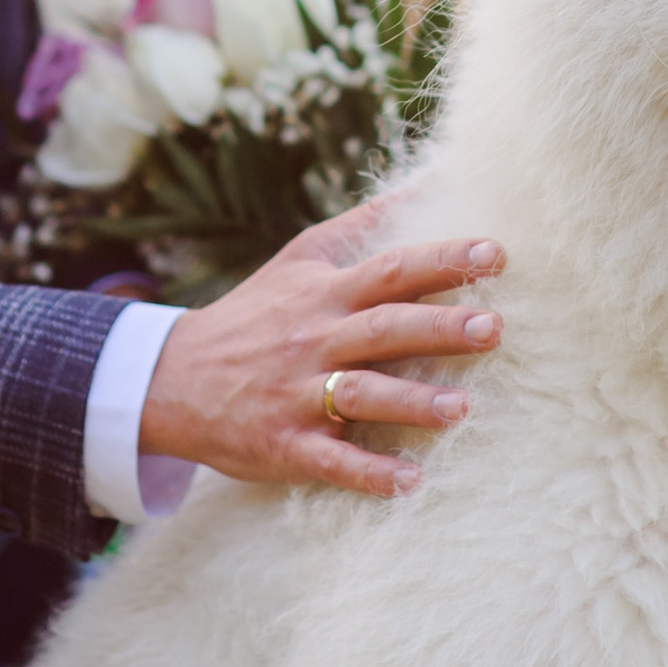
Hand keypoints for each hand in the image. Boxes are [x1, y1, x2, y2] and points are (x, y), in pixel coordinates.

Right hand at [138, 197, 502, 496]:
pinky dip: (368, 474)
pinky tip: (410, 485)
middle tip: (495, 328)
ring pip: (360, 395)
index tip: (494, 255)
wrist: (173, 378)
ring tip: (461, 408)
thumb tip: (429, 181)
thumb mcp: (300, 259)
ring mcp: (298, 394)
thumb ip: (363, 225)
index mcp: (325, 294)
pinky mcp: (285, 444)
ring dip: (411, 402)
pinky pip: (330, 461)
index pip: (390, 270)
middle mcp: (316, 340)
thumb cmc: (255, 314)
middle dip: (439, 328)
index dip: (442, 261)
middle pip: (384, 329)